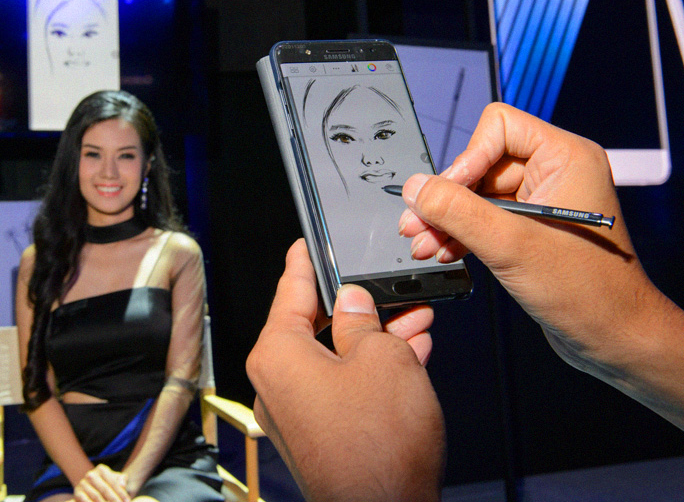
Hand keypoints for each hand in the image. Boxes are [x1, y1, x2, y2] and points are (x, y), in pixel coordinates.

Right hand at [74, 464, 130, 501]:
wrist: (92, 490)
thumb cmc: (108, 485)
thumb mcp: (115, 480)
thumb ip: (121, 480)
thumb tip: (122, 484)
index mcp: (101, 469)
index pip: (113, 482)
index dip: (121, 493)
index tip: (128, 501)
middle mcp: (90, 474)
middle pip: (105, 489)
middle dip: (114, 500)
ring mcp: (82, 483)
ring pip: (96, 496)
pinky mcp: (77, 492)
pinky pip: (86, 501)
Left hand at [246, 239, 443, 501]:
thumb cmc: (378, 445)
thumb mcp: (382, 358)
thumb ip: (364, 320)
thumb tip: (354, 302)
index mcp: (278, 354)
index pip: (290, 291)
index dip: (304, 262)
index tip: (305, 245)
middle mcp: (276, 383)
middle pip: (315, 325)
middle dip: (358, 306)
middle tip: (385, 288)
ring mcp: (295, 413)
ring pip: (334, 357)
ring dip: (373, 338)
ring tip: (413, 319)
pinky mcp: (318, 435)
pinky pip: (340, 387)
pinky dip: (370, 370)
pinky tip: (407, 354)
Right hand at [397, 103, 683, 427]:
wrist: (613, 337)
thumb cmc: (589, 292)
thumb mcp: (510, 245)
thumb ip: (457, 212)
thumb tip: (416, 188)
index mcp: (566, 157)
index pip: (498, 128)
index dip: (466, 160)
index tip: (443, 195)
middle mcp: (556, 172)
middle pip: (481, 163)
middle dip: (447, 198)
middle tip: (417, 224)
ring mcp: (543, 201)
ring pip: (477, 194)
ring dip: (448, 220)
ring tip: (424, 244)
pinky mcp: (531, 228)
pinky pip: (485, 217)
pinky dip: (462, 233)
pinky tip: (444, 251)